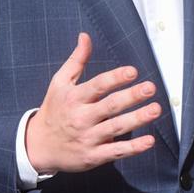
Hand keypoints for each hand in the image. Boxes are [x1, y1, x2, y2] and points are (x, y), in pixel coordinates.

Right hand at [24, 33, 160, 175]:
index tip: (133, 72)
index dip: (115, 78)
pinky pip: (116, 151)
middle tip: (151, 88)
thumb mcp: (59, 83)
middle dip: (132, 96)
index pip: (98, 86)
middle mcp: (81, 117)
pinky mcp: (93, 156)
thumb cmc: (54, 110)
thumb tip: (85, 36)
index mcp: (74, 98)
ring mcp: (88, 138)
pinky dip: (133, 148)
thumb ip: (76, 60)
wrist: (38, 146)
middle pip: (110, 106)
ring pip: (116, 127)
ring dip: (138, 119)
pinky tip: (149, 141)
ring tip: (155, 109)